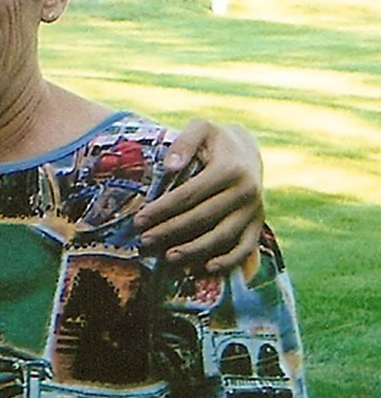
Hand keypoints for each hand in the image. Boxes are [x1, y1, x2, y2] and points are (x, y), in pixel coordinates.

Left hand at [136, 119, 264, 273]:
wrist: (247, 151)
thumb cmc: (215, 140)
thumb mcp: (201, 128)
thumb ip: (184, 142)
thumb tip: (170, 166)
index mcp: (230, 169)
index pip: (189, 194)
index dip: (163, 208)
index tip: (139, 219)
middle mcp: (246, 192)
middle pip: (203, 218)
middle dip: (171, 231)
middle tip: (144, 240)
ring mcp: (254, 210)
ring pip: (223, 237)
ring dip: (195, 250)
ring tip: (168, 258)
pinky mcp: (258, 223)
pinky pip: (245, 248)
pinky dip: (228, 261)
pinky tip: (206, 269)